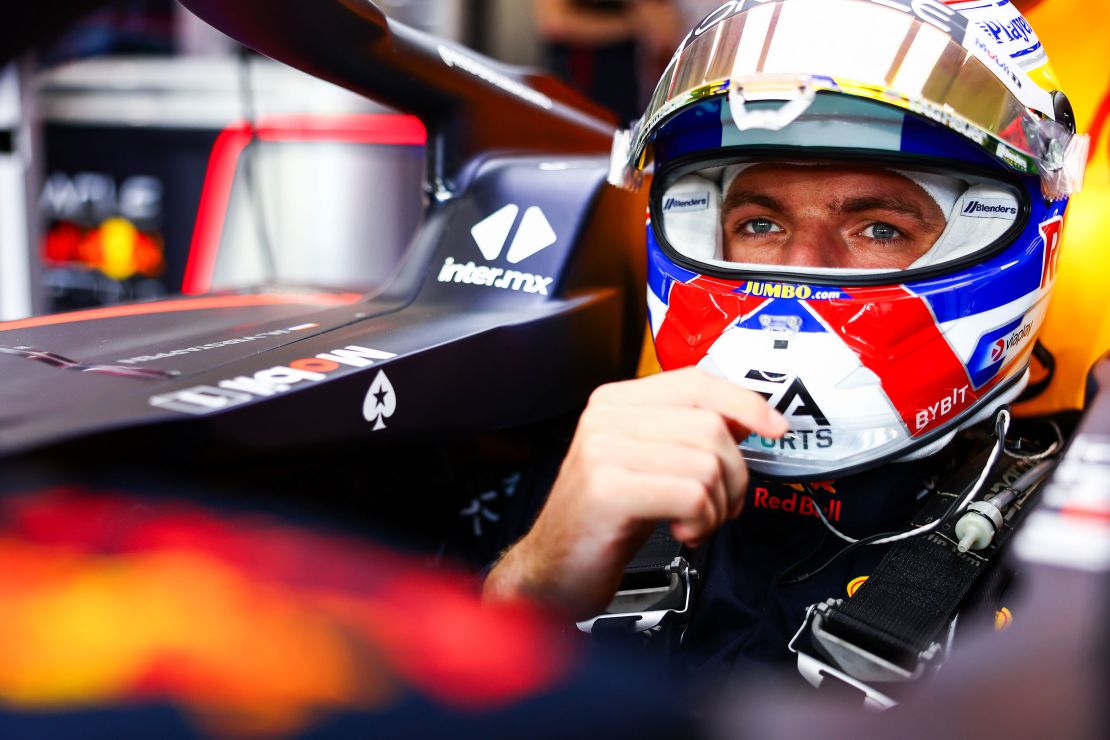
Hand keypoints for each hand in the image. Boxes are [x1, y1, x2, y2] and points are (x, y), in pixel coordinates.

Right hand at [483, 367, 787, 618]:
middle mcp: (605, 418)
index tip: (774, 428)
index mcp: (615, 402)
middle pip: (710, 427)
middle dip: (735, 476)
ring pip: (706, 463)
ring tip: (695, 524)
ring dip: (717, 507)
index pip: (695, 382)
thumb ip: (684, 434)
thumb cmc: (604, 521)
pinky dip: (701, 522)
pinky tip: (681, 534)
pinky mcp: (608, 490)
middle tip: (721, 507)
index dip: (744, 402)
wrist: (551, 571)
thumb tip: (747, 419)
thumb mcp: (645, 464)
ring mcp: (602, 450)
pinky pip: (691, 495)